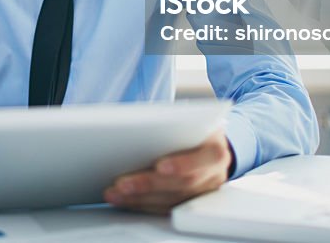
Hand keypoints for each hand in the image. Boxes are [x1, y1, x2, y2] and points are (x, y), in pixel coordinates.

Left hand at [103, 131, 234, 213]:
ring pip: (170, 201)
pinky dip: (139, 205)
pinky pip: (163, 209)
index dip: (183, 164)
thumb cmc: (194, 128)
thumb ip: (174, 124)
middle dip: (149, 184)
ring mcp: (201, 194)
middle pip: (182, 184)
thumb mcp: (191, 120)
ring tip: (114, 193)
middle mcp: (213, 176)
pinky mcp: (186, 203)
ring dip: (138, 199)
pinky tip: (121, 199)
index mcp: (216, 151)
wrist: (208, 144)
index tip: (159, 166)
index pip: (204, 159)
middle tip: (122, 183)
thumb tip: (138, 125)